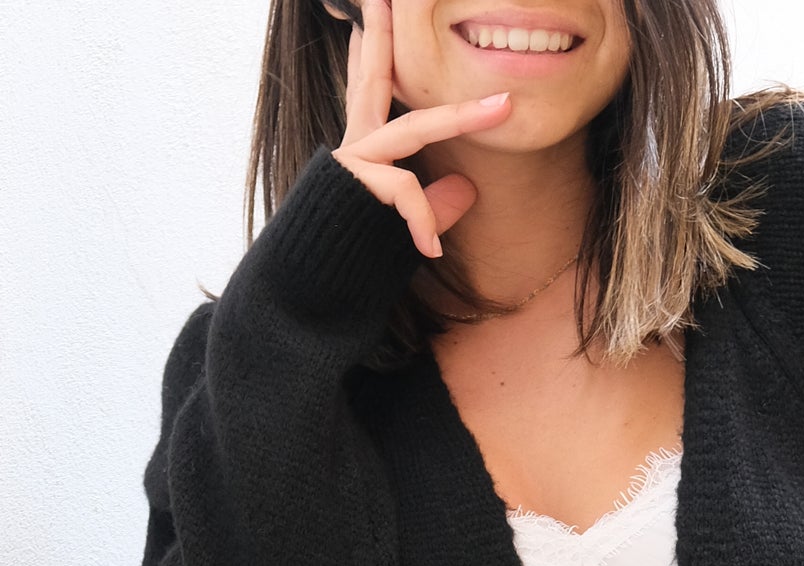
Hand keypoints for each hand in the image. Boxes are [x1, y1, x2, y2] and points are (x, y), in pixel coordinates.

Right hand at [334, 0, 505, 258]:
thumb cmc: (346, 267)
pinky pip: (404, 189)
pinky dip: (423, 218)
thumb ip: (431, 206)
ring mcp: (350, 165)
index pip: (370, 90)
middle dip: (387, 36)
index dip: (374, 50)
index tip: (374, 13)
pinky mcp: (352, 189)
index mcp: (360, 153)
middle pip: (377, 79)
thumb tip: (466, 187)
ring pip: (412, 129)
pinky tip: (431, 249)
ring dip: (459, 116)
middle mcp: (352, 149)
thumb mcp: (400, 233)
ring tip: (501, 109)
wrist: (301, 299)